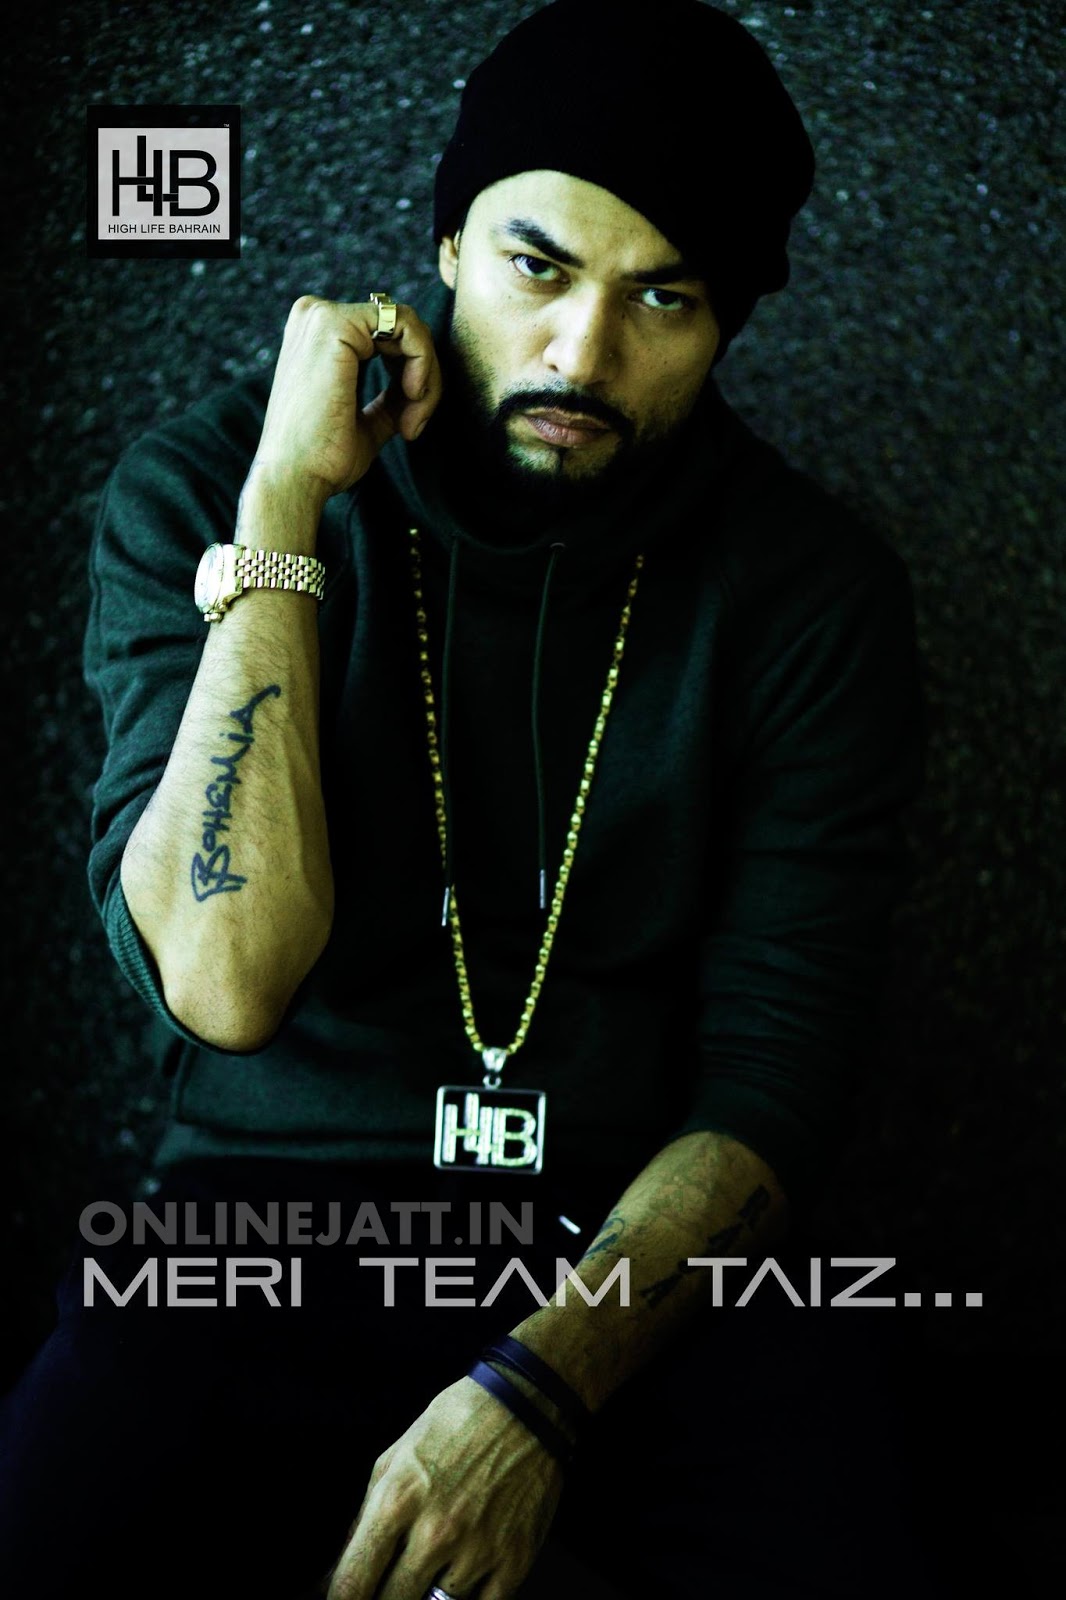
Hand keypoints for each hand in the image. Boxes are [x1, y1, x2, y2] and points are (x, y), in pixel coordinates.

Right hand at [251, 295, 442, 507]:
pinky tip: (411, 396)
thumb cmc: (324, 459)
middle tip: (414, 423)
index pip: (388, 335)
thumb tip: (420, 382)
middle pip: (402, 327)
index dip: (415, 376)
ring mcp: (323, 316)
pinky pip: (407, 328)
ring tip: (411, 419)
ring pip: (409, 325)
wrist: (295, 480)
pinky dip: (423, 363)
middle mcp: (315, 316)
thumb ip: (390, 395)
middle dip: (425, 376)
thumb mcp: (366, 420)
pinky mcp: (337, 324)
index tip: (409, 425)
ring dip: (426, 375)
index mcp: (318, 335)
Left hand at [324, 1375, 564, 1599]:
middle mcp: (435, 1532)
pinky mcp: (514, 1559)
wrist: (526, 1404)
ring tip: (437, 1565)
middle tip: (394, 1579)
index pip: (353, 1583)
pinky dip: (470, 1598)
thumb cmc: (456, 1423)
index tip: (349, 1598)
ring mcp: (478, 1550)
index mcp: (397, 1501)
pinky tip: (464, 1578)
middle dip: (386, 1595)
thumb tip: (346, 1563)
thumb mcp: (395, 1455)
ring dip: (432, 1592)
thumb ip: (366, 1514)